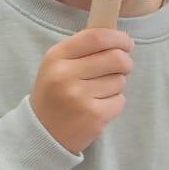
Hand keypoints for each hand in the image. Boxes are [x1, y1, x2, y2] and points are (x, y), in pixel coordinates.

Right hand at [30, 28, 133, 153]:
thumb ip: (82, 49)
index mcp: (56, 57)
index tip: (126, 43)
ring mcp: (79, 97)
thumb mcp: (56, 65)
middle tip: (120, 69)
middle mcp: (65, 75)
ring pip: (120, 80)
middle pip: (116, 58)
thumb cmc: (54, 94)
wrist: (42, 132)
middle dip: (125, 62)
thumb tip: (117, 39)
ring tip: (97, 93)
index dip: (118, 38)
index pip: (96, 37)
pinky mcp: (94, 116)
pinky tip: (97, 107)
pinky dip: (114, 103)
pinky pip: (120, 100)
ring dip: (116, 85)